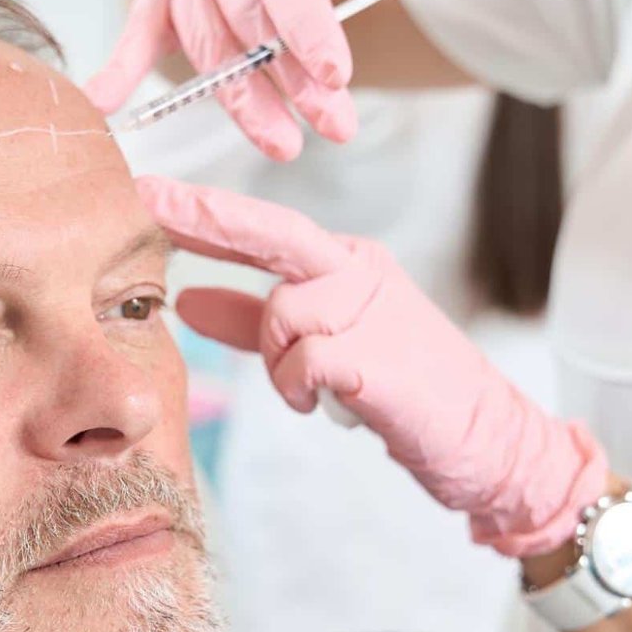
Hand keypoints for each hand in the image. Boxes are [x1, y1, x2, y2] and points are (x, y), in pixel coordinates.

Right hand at [85, 0, 517, 159]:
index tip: (333, 81)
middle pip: (243, 18)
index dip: (305, 29)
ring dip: (238, 98)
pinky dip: (122, 66)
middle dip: (284, 81)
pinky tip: (107, 103)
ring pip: (200, 39)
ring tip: (281, 143)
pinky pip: (135, 30)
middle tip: (328, 132)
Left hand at [139, 175, 605, 556]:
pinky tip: (329, 401)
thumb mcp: (320, 347)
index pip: (263, 230)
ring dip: (280, 364)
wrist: (484, 439)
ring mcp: (372, 308)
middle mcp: (359, 271)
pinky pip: (303, 361)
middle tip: (150, 198)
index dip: (202, 212)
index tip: (146, 192)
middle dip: (208, 217)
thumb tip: (186, 300)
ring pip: (281, 316)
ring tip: (318, 389)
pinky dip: (301, 388)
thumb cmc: (403, 389)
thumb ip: (251, 322)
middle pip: (273, 234)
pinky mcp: (376, 353)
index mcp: (346, 263)